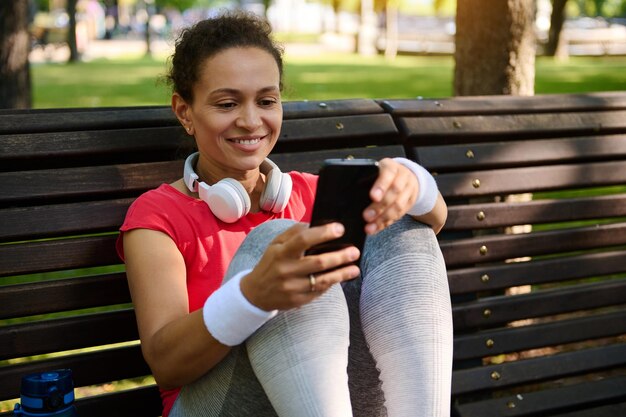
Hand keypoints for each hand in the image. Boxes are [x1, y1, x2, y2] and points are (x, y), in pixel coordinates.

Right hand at [240, 222, 360, 310]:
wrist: (255, 293)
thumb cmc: (270, 263)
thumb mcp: (275, 244)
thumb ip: (293, 233)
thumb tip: (314, 223)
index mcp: (281, 253)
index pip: (303, 240)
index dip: (323, 233)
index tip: (340, 229)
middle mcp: (286, 270)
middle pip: (318, 262)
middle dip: (339, 257)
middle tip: (354, 251)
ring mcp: (292, 287)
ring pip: (322, 280)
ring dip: (341, 274)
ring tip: (355, 268)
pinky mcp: (297, 301)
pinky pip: (319, 292)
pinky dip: (331, 284)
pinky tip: (341, 278)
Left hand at [363, 158, 418, 234]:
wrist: (407, 176)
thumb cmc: (384, 174)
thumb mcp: (376, 170)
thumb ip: (367, 178)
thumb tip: (350, 191)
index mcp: (391, 167)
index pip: (388, 174)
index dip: (381, 186)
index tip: (373, 196)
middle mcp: (403, 177)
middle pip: (394, 192)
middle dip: (380, 206)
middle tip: (366, 216)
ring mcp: (408, 190)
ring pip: (398, 206)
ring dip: (383, 218)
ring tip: (370, 226)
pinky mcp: (410, 203)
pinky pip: (399, 215)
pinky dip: (386, 223)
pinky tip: (376, 228)